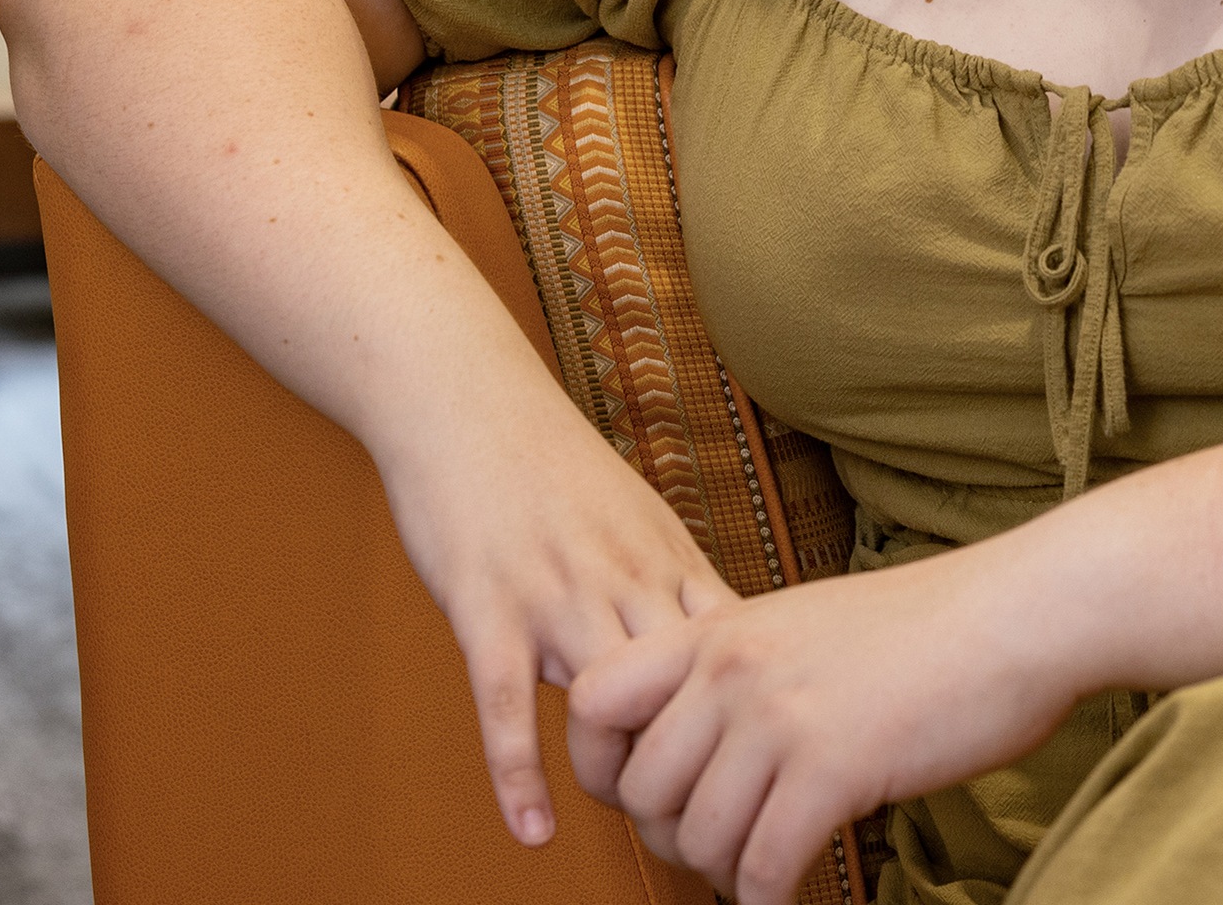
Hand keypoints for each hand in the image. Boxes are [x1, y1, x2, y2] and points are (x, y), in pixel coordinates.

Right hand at [373, 383, 736, 846]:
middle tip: (700, 805)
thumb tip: (711, 649)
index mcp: (665, 556)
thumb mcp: (633, 512)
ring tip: (632, 820)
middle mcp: (622, 575)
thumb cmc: (544, 460)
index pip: (736, 654)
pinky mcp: (487, 603)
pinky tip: (533, 830)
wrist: (462, 392)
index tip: (760, 763)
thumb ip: (670, 581)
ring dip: (620, 770)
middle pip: (685, 689)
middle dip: (697, 755)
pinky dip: (520, 772)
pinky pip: (507, 702)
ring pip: (609, 699)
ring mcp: (554, 590)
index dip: (752, 716)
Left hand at [563, 542, 1087, 901]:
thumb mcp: (803, 627)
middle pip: (639, 791)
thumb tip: (698, 752)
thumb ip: (739, 674)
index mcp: (718, 629)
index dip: (599, 765)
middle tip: (722, 846)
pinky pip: (763, 866)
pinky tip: (797, 890)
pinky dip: (771, 898)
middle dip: (672, 839)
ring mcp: (778, 715)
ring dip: (726, 873)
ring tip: (764, 869)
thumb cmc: (925, 631)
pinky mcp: (832, 766)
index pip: (589, 700)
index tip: (646, 795)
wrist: (1016, 615)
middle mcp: (731, 667)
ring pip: (697, 838)